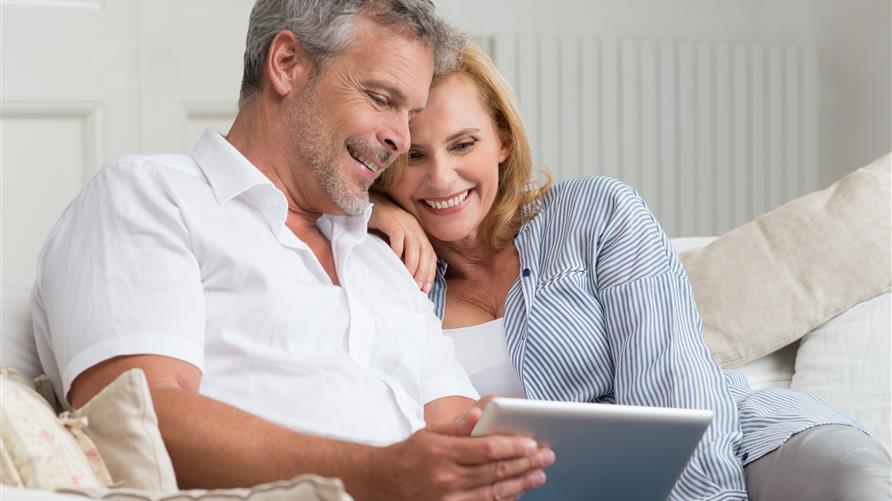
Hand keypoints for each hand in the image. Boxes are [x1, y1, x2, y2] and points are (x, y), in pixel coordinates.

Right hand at [369, 192, 436, 291]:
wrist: (366, 201)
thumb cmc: (379, 224)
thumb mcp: (396, 237)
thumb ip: (403, 250)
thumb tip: (407, 274)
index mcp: (418, 232)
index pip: (430, 254)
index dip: (430, 272)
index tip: (426, 287)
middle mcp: (414, 227)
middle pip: (425, 252)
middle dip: (423, 272)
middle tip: (417, 287)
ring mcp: (403, 222)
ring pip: (414, 247)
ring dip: (412, 265)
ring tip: (407, 278)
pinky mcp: (390, 219)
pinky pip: (397, 237)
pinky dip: (397, 250)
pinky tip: (394, 261)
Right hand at [369, 427, 554, 500]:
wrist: (382, 483)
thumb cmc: (409, 454)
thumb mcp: (429, 433)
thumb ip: (458, 425)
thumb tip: (481, 412)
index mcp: (441, 452)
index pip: (486, 449)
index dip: (513, 447)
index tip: (532, 443)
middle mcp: (446, 478)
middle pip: (495, 472)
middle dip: (525, 464)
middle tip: (546, 456)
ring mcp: (448, 499)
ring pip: (494, 493)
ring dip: (520, 483)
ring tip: (539, 475)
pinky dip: (504, 498)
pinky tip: (518, 490)